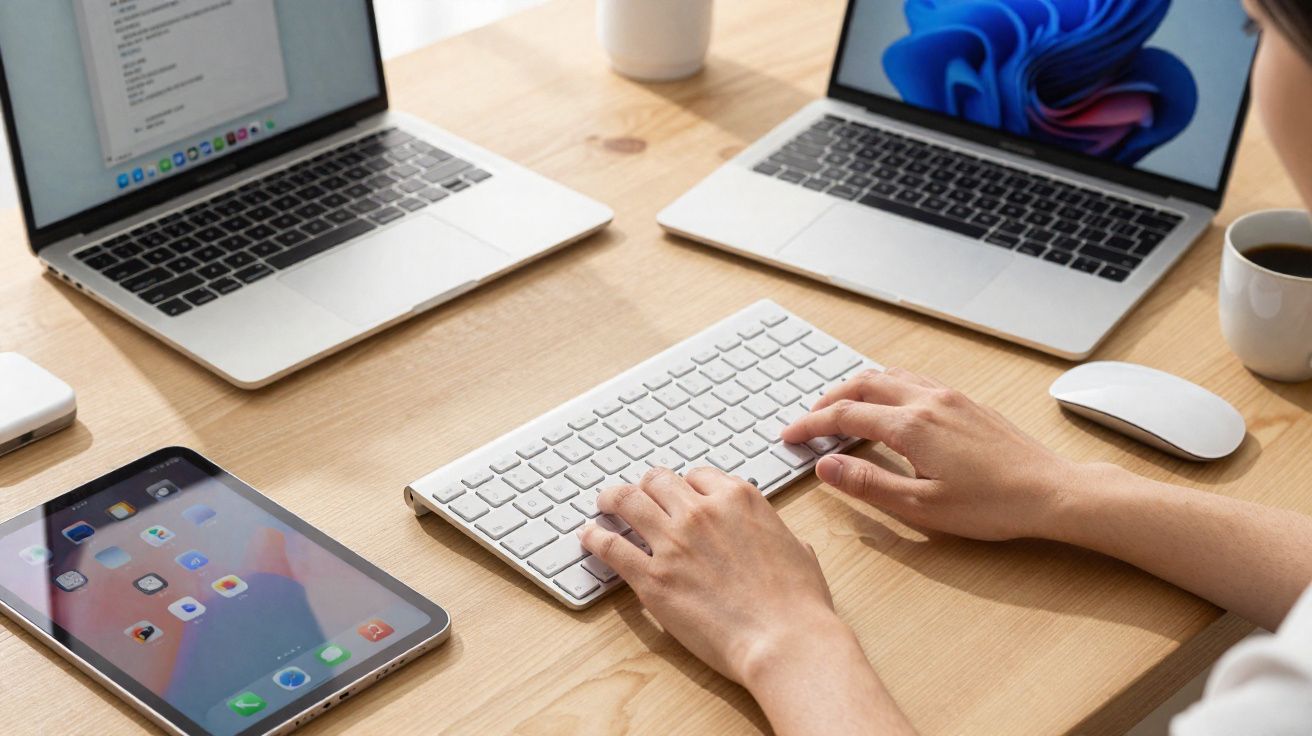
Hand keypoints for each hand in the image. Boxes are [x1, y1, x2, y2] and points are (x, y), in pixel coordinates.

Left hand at [577, 467, 843, 685]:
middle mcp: (702, 511)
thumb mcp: (797, 549)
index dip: (686, 486)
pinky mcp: (652, 577)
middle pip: (658, 481)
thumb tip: (772, 536)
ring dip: (612, 499)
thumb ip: (774, 533)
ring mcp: (673, 542)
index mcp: (738, 499)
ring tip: (604, 503)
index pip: (698, 476)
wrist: (785, 640)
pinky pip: (611, 546)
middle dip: (647, 486)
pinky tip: (588, 536)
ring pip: (627, 501)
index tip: (679, 496)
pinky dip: (595, 537)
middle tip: (638, 495)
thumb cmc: (799, 603)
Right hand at [781, 367, 1076, 540]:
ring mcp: (949, 397)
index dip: (811, 425)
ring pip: (889, 375)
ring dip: (857, 387)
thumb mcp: (920, 506)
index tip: (789, 435)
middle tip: (808, 420)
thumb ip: (867, 484)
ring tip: (840, 408)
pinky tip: (888, 404)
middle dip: (828, 399)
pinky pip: (913, 379)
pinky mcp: (965, 402)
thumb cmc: (992, 505)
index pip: (845, 416)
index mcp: (911, 426)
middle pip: (862, 384)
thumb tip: (826, 467)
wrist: (1051, 491)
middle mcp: (927, 401)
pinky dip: (886, 385)